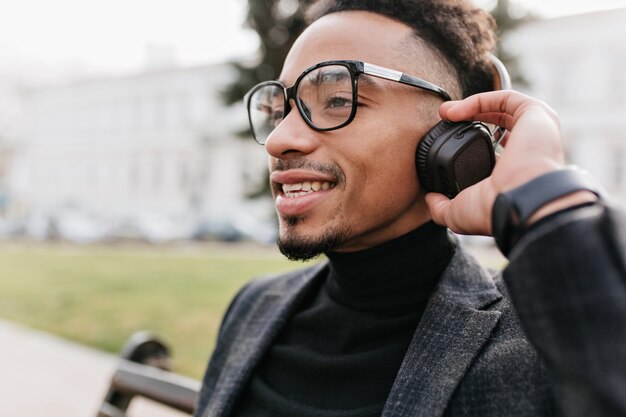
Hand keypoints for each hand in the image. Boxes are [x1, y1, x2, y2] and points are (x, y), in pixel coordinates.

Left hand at [425, 90, 567, 234]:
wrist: (517, 202)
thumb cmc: (493, 211)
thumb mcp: (458, 214)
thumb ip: (441, 208)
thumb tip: (429, 199)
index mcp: (512, 174)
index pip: (492, 153)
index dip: (468, 145)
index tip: (445, 144)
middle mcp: (526, 151)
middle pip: (497, 126)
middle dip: (469, 119)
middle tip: (444, 120)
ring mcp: (534, 132)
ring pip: (502, 109)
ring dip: (472, 106)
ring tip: (446, 112)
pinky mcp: (536, 115)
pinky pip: (506, 98)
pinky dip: (480, 100)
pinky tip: (457, 111)